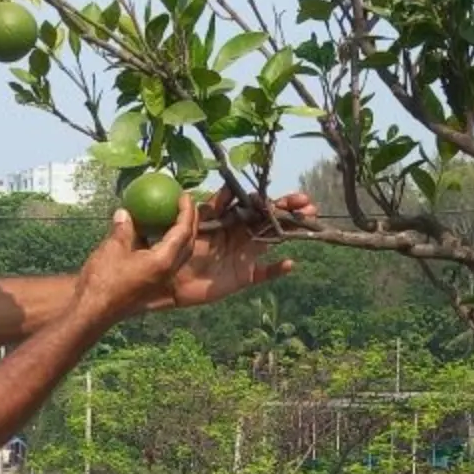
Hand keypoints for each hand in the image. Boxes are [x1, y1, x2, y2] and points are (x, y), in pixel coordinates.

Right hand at [73, 191, 201, 329]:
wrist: (93, 311)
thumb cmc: (102, 280)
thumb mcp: (113, 248)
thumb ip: (124, 229)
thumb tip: (125, 212)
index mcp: (163, 262)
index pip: (183, 232)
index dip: (186, 211)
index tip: (184, 195)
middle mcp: (168, 273)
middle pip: (188, 244)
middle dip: (191, 223)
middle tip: (185, 205)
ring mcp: (161, 281)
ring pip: (179, 255)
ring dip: (180, 236)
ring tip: (173, 218)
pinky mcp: (152, 286)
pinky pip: (166, 261)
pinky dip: (165, 246)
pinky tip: (154, 236)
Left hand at [157, 185, 318, 308]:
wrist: (165, 281)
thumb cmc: (172, 251)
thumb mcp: (184, 228)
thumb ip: (197, 212)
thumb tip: (202, 192)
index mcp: (226, 219)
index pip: (252, 204)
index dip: (267, 198)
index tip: (276, 195)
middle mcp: (238, 234)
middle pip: (268, 218)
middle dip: (288, 208)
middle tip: (307, 202)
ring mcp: (243, 255)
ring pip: (272, 238)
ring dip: (291, 229)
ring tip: (309, 219)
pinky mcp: (243, 276)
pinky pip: (264, 273)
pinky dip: (277, 269)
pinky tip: (290, 263)